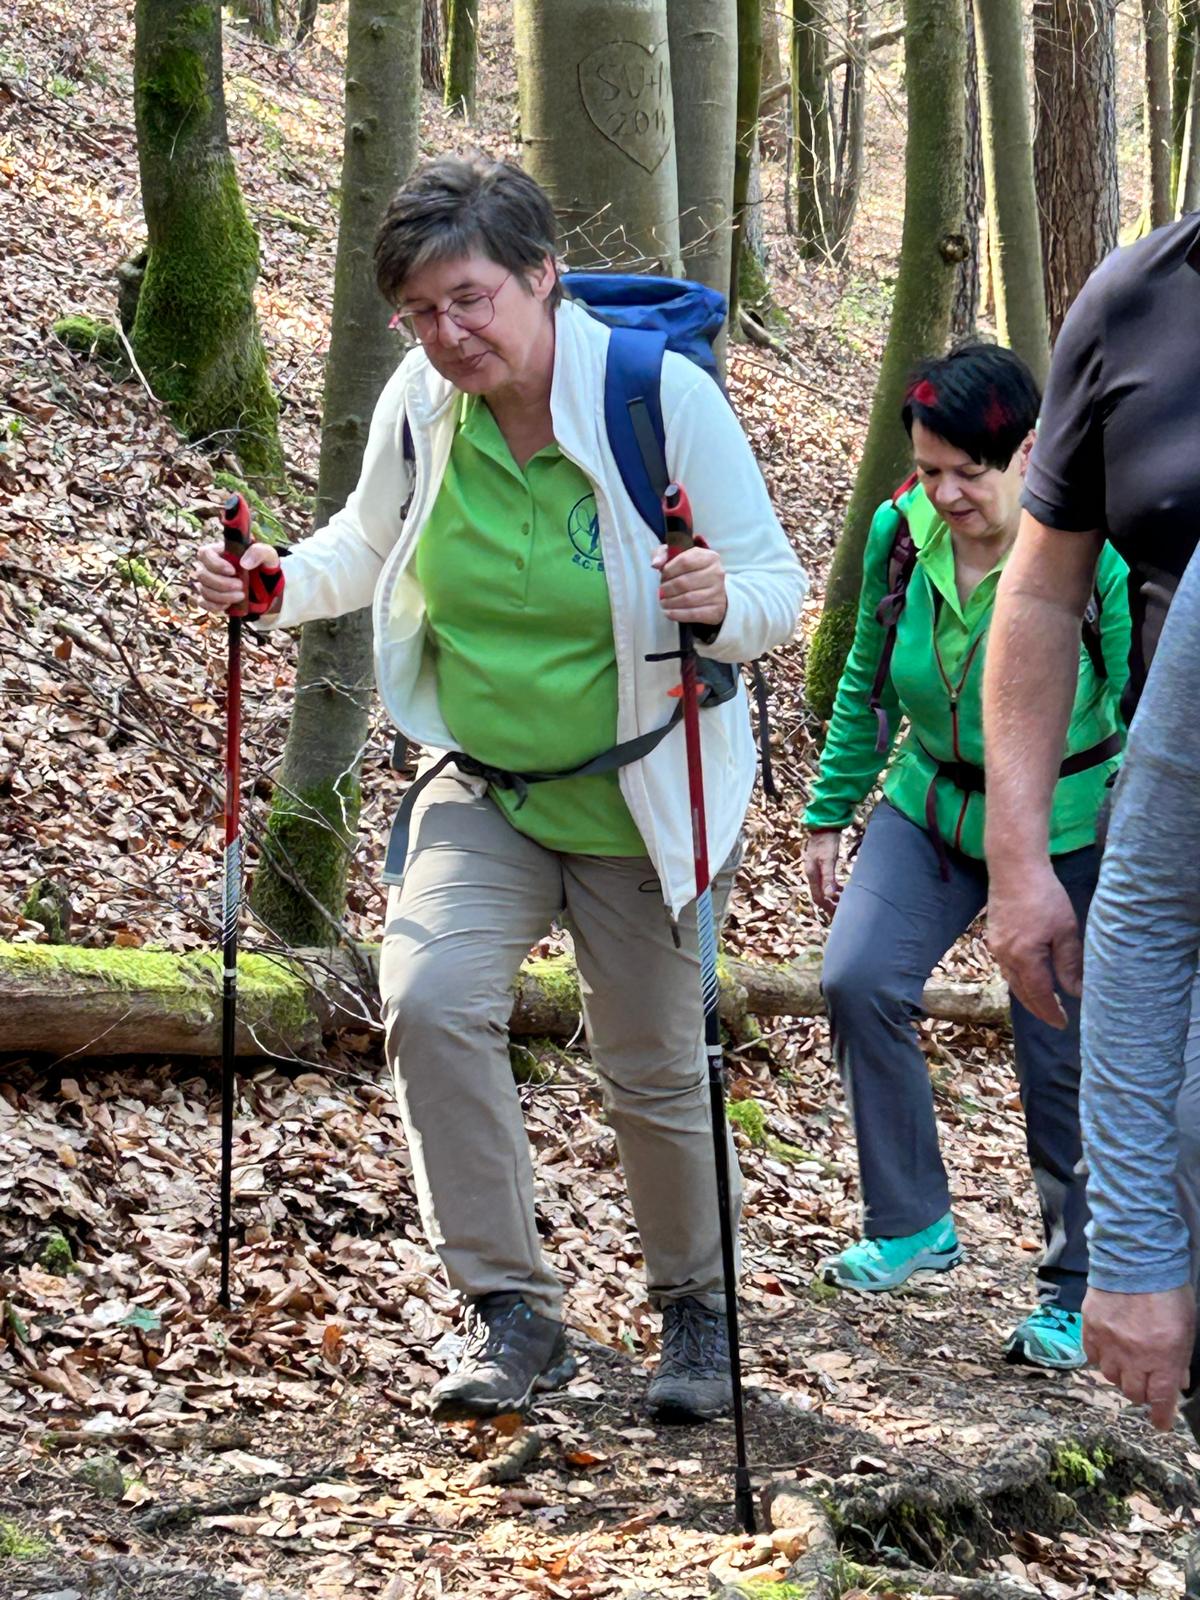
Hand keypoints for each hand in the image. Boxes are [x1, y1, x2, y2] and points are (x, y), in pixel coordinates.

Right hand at [195, 540, 280, 615]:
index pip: (204, 554)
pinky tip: (229, 605)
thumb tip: (244, 564)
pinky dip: (215, 606)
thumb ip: (259, 552)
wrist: (267, 587)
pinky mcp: (211, 597)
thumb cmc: (264, 566)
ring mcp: (209, 583)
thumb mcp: (268, 555)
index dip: (215, 564)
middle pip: (202, 575)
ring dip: (222, 596)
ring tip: (241, 596)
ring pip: (203, 590)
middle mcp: (210, 566)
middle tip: (241, 586)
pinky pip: (204, 603)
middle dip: (221, 583)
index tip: (233, 571)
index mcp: (220, 551)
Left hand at [652, 544, 726, 626]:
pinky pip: (693, 614)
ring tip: (663, 602)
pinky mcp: (716, 610)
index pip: (685, 562)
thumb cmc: (691, 571)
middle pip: (685, 582)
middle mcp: (716, 573)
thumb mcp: (677, 556)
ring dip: (670, 602)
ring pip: (688, 599)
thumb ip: (663, 554)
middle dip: (667, 588)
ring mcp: (718, 593)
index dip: (668, 570)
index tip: (662, 576)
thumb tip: (656, 564)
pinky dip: (677, 614)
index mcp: (709, 557)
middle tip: (661, 591)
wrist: (711, 590)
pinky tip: (668, 612)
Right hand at [804, 829, 842, 917]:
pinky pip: (826, 882)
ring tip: (845, 900)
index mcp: (812, 874)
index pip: (817, 897)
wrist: (824, 826)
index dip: (828, 907)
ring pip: (823, 889)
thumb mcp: (829, 860)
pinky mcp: (821, 866)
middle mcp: (812, 874)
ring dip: (832, 896)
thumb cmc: (827, 841)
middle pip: (819, 895)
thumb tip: (830, 895)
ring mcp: (816, 870)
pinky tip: (842, 888)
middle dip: (830, 904)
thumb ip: (829, 878)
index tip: (839, 913)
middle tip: (843, 910)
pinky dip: (833, 888)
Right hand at [986, 859, 1080, 1028]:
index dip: (1051, 1012)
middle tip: (1054, 1018)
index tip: (1063, 1024)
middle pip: (1022, 992)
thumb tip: (1075, 991)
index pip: (1039, 995)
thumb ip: (1069, 964)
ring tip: (1043, 1002)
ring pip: (1012, 980)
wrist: (1014, 868)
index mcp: (1025, 959)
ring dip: (1027, 995)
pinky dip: (1019, 979)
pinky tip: (1028, 976)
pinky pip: (1006, 967)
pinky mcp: (994, 936)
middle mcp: (1006, 957)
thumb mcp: (1065, 931)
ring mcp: (996, 947)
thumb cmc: (1045, 897)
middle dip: (1038, 1008)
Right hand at [1083, 1284, 1194, 1429]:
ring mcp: (1110, 1343)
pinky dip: (1101, 1360)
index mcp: (1163, 1357)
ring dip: (1121, 1377)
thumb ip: (1180, 1359)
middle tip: (1146, 1385)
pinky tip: (1108, 1353)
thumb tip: (1179, 1382)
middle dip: (1142, 1394)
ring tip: (1127, 1366)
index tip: (1160, 1423)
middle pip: (1133, 1392)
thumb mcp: (1186, 1328)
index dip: (1160, 1416)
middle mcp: (1134, 1356)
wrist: (1136, 1260)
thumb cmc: (1168, 1292)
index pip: (1161, 1399)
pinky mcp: (1091, 1328)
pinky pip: (1092, 1357)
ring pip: (1111, 1377)